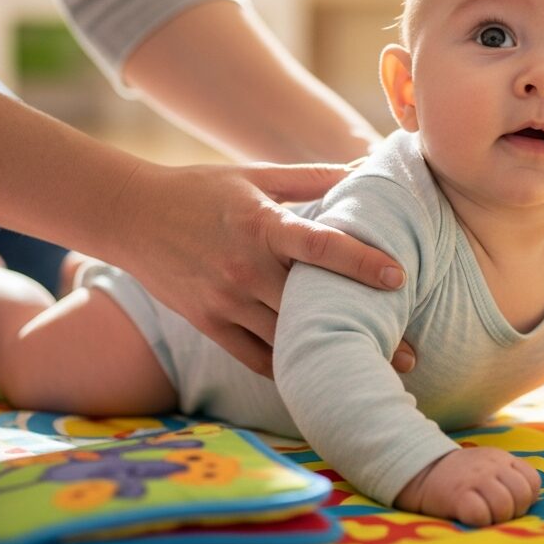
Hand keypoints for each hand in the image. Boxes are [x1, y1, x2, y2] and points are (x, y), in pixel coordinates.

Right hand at [108, 160, 406, 377]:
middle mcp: (245, 268)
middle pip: (314, 306)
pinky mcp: (208, 324)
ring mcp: (225, 301)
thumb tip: (366, 167)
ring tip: (374, 372)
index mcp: (262, 225)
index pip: (320, 245)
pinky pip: (256, 358)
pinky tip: (323, 377)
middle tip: (414, 355)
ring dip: (331, 356)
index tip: (400, 278)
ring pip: (288, 339)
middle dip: (364, 330)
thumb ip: (313, 177)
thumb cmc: (199, 189)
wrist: (128, 215)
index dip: (361, 262)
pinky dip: (290, 368)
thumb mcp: (255, 175)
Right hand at [394, 447, 540, 526]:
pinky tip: (469, 517)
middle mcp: (492, 466)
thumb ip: (509, 476)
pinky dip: (479, 521)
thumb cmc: (459, 476)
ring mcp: (475, 479)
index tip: (510, 503)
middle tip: (496, 514)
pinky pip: (481, 515)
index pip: (532, 481)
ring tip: (483, 516)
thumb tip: (531, 500)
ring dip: (496, 518)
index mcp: (502, 458)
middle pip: (522, 495)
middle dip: (514, 511)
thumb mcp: (488, 466)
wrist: (420, 470)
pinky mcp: (458, 495)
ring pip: (504, 506)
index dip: (526, 497)